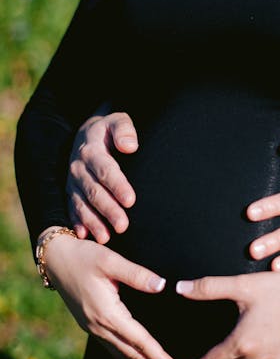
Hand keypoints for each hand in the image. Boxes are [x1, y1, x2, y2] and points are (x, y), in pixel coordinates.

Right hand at [43, 229, 178, 358]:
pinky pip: (111, 350)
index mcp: (107, 313)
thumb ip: (137, 274)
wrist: (54, 259)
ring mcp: (93, 328)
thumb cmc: (83, 256)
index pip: (139, 340)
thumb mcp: (110, 260)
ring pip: (122, 356)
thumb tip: (162, 285)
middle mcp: (100, 326)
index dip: (158, 357)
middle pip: (132, 355)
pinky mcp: (89, 326)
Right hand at [67, 112, 137, 242]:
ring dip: (93, 222)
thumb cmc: (110, 130)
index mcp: (92, 150)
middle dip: (108, 210)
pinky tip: (85, 236)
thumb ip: (124, 129)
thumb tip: (130, 146)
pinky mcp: (70, 192)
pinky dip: (77, 223)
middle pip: (94, 191)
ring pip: (82, 204)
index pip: (106, 170)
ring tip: (106, 238)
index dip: (118, 186)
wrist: (86, 134)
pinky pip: (71, 209)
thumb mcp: (118, 120)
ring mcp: (72, 182)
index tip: (131, 201)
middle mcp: (78, 168)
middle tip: (123, 226)